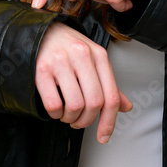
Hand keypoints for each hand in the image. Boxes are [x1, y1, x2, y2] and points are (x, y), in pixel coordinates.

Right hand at [34, 20, 132, 142]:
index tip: (103, 136)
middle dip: (86, 121)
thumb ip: (108, 84)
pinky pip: (53, 104)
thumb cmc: (68, 47)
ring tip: (66, 114)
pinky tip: (55, 108)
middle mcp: (82, 56)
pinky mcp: (42, 68)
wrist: (41, 30)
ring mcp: (61, 61)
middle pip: (94, 103)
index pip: (111, 96)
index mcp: (99, 55)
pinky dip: (55, 114)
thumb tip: (126, 107)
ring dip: (70, 118)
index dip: (109, 122)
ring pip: (75, 105)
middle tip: (78, 121)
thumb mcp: (93, 59)